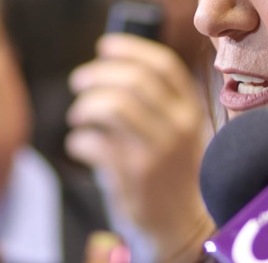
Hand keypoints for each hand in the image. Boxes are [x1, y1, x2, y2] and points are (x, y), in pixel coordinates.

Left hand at [67, 34, 214, 261]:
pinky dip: (79, 140)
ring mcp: (157, 150)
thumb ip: (156, 100)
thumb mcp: (177, 130)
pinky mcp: (134, 174)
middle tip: (79, 80)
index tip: (105, 46)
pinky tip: (80, 145)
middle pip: (134, 80)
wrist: (181, 221)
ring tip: (78, 115)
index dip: (130, 48)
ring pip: (113, 106)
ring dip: (86, 105)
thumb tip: (112, 64)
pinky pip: (96, 143)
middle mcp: (178, 125)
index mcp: (189, 109)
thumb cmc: (169, 168)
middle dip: (98, 74)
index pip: (163, 65)